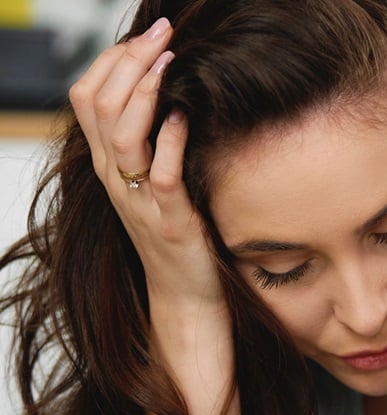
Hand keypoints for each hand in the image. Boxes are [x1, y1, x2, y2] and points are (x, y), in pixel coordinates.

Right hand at [69, 17, 223, 313]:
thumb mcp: (153, 178)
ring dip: (145, 94)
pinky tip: (187, 116)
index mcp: (108, 163)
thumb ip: (149, 138)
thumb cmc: (178, 231)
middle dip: (130, 62)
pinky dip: (172, 141)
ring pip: (121, 136)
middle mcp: (115, 178)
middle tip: (162, 35)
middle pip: (99, 106)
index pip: (87, 96)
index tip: (148, 36)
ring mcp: (140, 200)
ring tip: (170, 64)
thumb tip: (164, 87)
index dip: (113, 59)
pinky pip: (162, 175)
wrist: (187, 294)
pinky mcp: (172, 221)